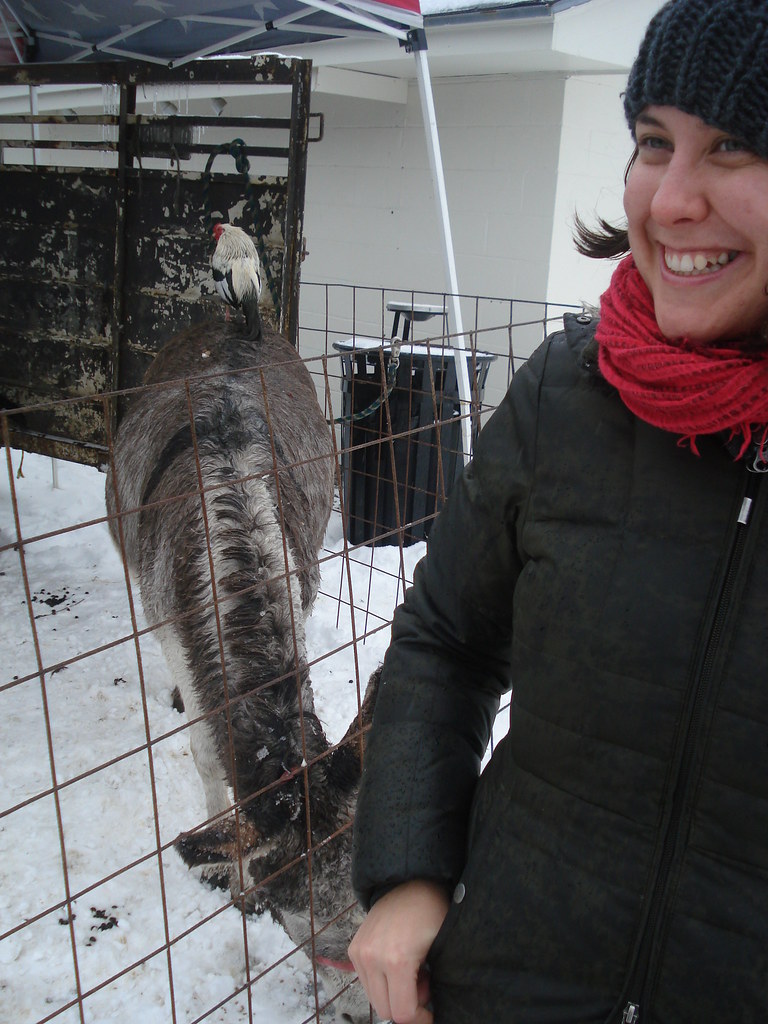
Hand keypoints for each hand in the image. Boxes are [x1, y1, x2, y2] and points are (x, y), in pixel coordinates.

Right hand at [348, 879, 449, 1023]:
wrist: (410, 881)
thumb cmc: (432, 912)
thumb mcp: (440, 949)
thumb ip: (431, 985)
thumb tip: (424, 1008)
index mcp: (396, 960)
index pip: (402, 1013)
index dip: (419, 1019)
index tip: (430, 1013)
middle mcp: (372, 958)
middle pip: (385, 1010)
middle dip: (406, 1006)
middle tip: (423, 984)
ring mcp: (359, 953)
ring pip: (374, 999)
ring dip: (393, 995)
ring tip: (412, 972)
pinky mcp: (354, 949)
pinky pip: (367, 982)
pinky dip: (382, 982)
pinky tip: (398, 964)